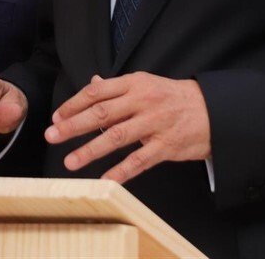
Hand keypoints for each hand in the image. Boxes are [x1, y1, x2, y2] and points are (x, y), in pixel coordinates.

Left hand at [44, 72, 210, 183]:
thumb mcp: (146, 85)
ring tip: (70, 161)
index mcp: (135, 84)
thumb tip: (91, 84)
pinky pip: (139, 160)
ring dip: (90, 150)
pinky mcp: (166, 146)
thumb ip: (117, 88)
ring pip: (117, 137)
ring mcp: (154, 124)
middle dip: (74, 125)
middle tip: (52, 136)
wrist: (212, 110)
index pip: (97, 92)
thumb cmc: (174, 98)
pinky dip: (121, 171)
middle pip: (102, 112)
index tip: (56, 117)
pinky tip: (104, 180)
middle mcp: (143, 101)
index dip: (74, 104)